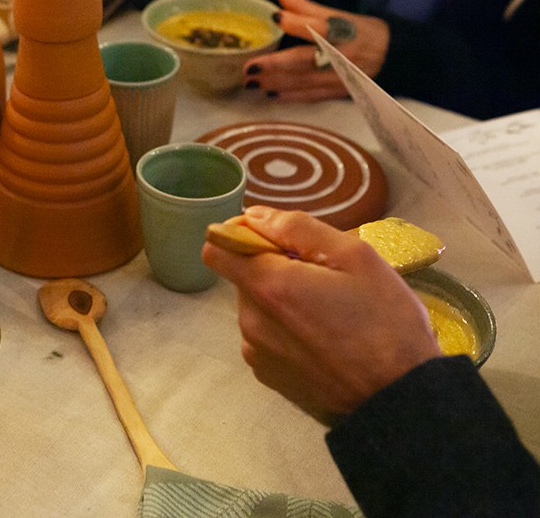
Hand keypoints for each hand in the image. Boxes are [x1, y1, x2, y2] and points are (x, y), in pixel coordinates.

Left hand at [201, 206, 441, 425]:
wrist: (400, 401)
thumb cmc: (386, 324)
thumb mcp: (355, 257)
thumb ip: (297, 228)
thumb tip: (254, 216)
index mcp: (268, 286)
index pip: (216, 247)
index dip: (241, 234)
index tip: (276, 238)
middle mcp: (251, 320)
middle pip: (243, 277)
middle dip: (274, 268)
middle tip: (325, 278)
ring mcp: (257, 352)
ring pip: (257, 307)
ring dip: (282, 300)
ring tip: (331, 311)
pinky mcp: (269, 376)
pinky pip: (267, 337)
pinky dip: (287, 330)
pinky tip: (325, 338)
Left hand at [244, 0, 390, 101]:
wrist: (393, 58)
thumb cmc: (361, 32)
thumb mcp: (338, 14)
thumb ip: (304, 5)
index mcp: (341, 31)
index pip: (318, 26)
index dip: (296, 21)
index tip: (275, 16)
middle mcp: (340, 56)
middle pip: (305, 61)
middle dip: (276, 65)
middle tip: (249, 67)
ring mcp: (339, 77)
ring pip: (304, 82)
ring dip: (275, 83)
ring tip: (250, 82)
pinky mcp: (337, 92)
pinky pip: (311, 96)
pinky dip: (290, 96)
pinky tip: (271, 94)